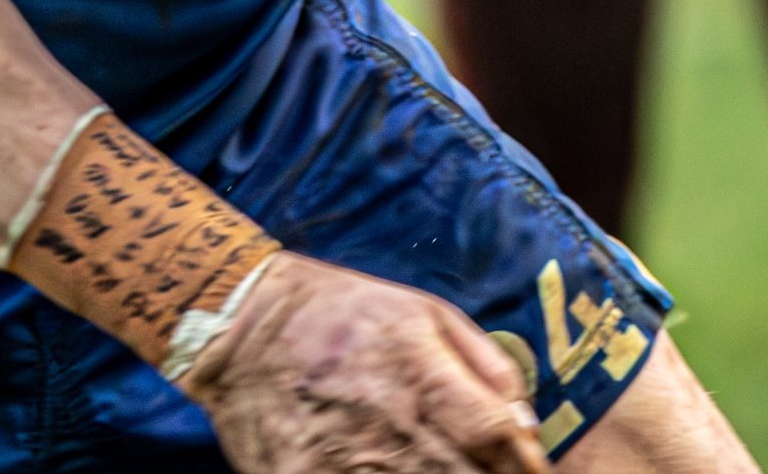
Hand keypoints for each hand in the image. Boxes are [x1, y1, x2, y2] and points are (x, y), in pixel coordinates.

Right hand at [182, 252, 546, 473]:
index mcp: (422, 376)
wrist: (238, 323)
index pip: (502, 443)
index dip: (526, 464)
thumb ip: (484, 365)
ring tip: (425, 466)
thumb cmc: (337, 312)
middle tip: (479, 468)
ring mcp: (347, 464)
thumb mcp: (420, 310)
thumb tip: (526, 425)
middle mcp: (391, 426)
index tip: (528, 468)